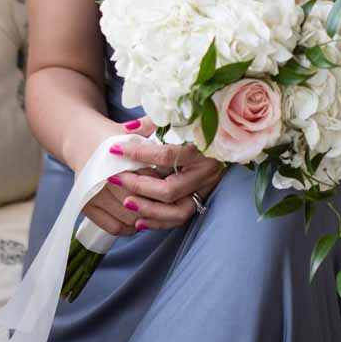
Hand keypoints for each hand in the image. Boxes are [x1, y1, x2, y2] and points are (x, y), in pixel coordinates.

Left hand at [89, 114, 226, 232]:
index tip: (114, 149)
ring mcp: (205, 190)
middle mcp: (206, 172)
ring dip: (148, 209)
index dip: (137, 153)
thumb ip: (154, 123)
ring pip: (177, 211)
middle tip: (117, 178)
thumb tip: (129, 129)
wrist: (226, 138)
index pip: (165, 155)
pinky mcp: (201, 201)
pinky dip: (158, 221)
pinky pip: (179, 219)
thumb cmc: (195, 127)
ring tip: (126, 202)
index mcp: (202, 147)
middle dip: (139, 186)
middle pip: (170, 189)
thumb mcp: (178, 120)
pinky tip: (139, 220)